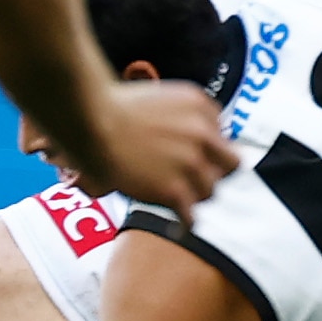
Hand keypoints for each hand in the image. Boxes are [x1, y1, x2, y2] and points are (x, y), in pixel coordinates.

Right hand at [79, 78, 237, 218]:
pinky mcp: (174, 190)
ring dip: (195, 195)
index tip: (192, 155)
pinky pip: (191, 216)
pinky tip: (179, 224)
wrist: (92, 121)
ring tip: (176, 196)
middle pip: (229, 164)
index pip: (220, 134)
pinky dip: (185, 222)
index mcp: (200, 106)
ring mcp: (191, 164)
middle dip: (214, 172)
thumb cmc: (112, 107)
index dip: (206, 147)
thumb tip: (184, 139)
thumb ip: (180, 116)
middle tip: (195, 178)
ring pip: (210, 191)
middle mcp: (204, 134)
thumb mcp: (159, 96)